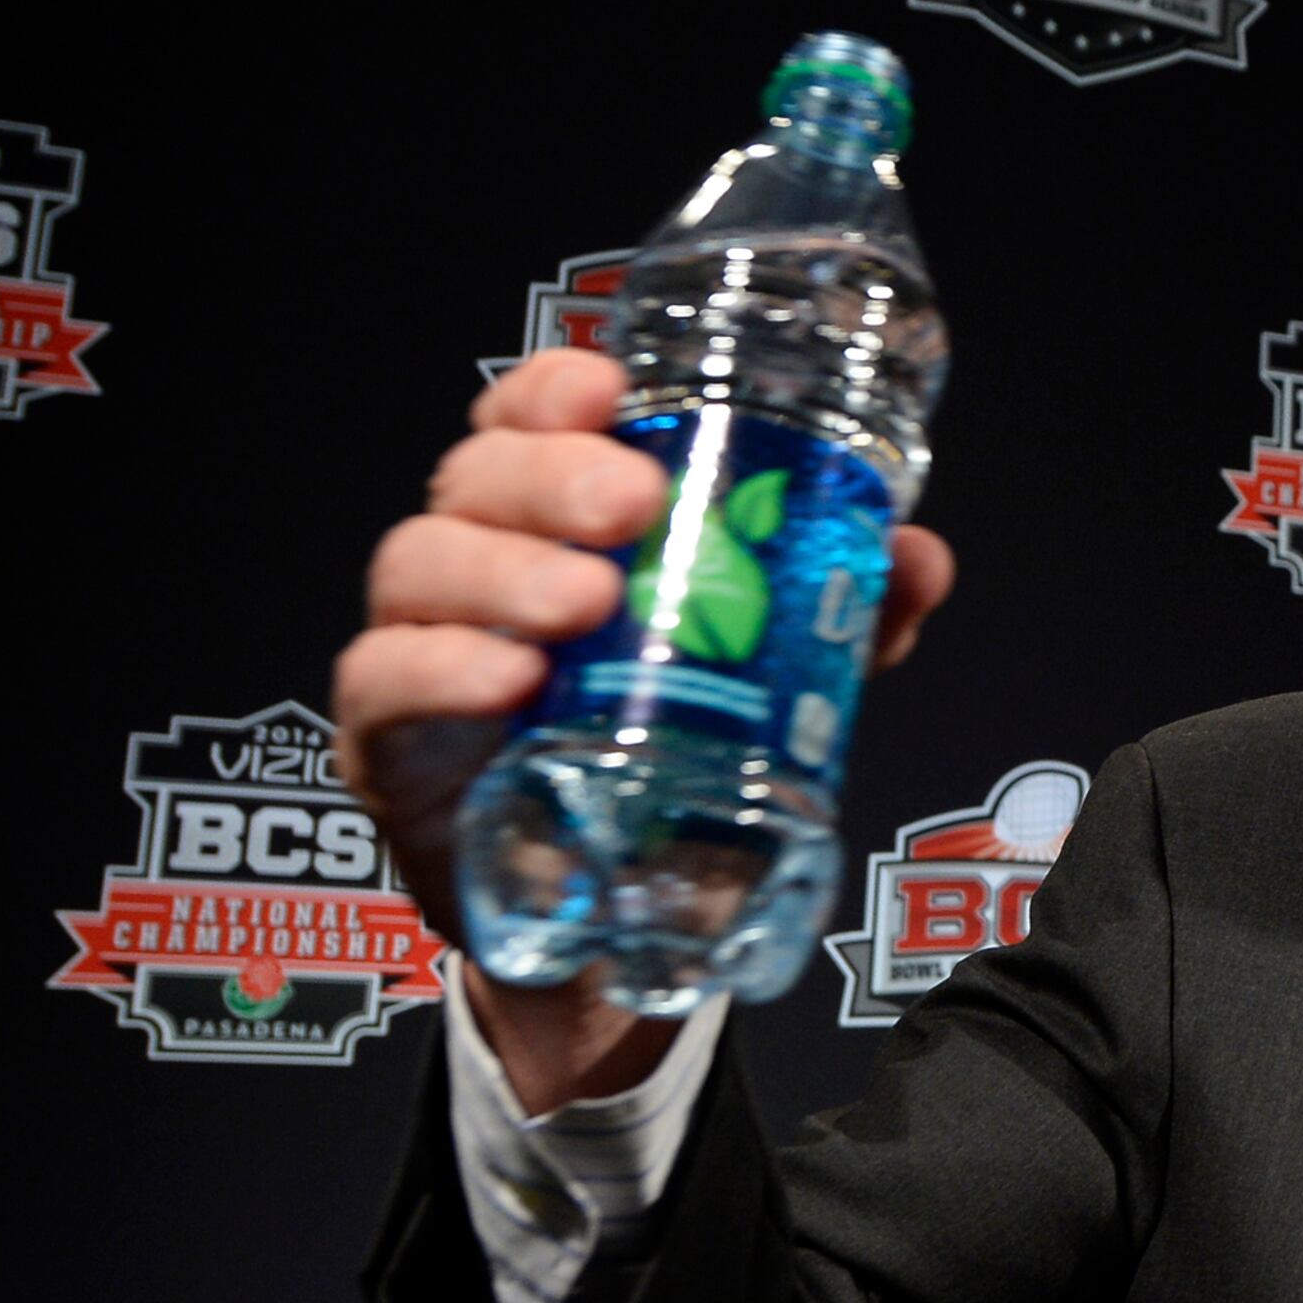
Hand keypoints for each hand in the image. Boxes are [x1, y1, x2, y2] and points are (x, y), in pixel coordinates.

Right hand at [333, 349, 955, 1107]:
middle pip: (474, 480)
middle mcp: (478, 570)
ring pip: (419, 565)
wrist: (610, 912)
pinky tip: (513, 681)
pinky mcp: (390, 745)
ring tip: (587, 601)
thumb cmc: (671, 759)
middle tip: (631, 504)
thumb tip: (918, 558)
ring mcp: (424, 651)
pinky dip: (444, 669)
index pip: (525, 424)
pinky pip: (384, 684)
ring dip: (503, 570)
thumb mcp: (778, 681)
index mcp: (555, 528)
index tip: (609, 390)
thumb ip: (846, 617)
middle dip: (548, 475)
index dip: (552, 394)